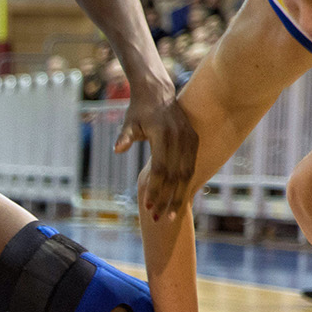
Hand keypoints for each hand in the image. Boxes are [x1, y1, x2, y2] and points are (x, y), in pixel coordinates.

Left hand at [116, 85, 198, 217]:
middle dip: (167, 199)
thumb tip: (117, 149)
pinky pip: (191, 168)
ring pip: (187, 175)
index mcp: (163, 134)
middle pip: (175, 176)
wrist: (157, 92)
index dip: (154, 189)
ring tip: (170, 216)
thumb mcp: (129, 122)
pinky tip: (179, 200)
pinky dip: (185, 185)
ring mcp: (190, 139)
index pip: (160, 169)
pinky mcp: (194, 141)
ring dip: (178, 196)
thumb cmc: (139, 110)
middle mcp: (180, 138)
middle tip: (159, 219)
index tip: (147, 206)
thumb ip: (124, 137)